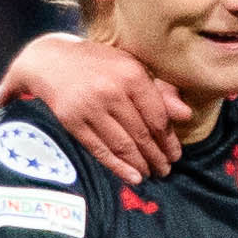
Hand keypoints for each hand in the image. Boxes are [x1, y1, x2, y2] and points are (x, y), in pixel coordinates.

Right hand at [0, 31, 194, 176]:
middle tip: (165, 170)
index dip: (169, 140)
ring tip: (151, 174)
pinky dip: (118, 167)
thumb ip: (159, 91)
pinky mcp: (73, 122)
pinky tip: (132, 177)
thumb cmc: (99, 64)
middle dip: (156, 157)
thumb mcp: (130, 66)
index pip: (157, 116)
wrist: (50, 61)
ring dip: (140, 165)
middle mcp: (111, 91)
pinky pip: (100, 150)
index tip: (176, 155)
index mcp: (131, 74)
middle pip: (141, 134)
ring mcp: (90, 108)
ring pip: (122, 145)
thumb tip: (186, 115)